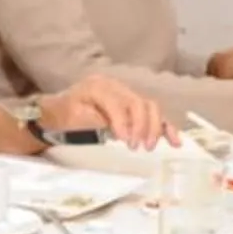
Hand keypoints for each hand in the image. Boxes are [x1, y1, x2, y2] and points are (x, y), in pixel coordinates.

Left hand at [41, 74, 169, 149]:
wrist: (57, 111)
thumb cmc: (63, 115)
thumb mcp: (72, 116)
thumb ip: (94, 120)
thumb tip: (117, 129)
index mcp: (99, 86)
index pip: (117, 102)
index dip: (123, 122)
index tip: (126, 142)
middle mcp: (116, 86)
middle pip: (139, 102)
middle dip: (143, 126)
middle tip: (139, 147)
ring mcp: (126, 95)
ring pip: (150, 106)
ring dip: (155, 127)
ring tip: (151, 146)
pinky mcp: (133, 106)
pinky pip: (152, 114)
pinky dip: (164, 126)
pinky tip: (175, 141)